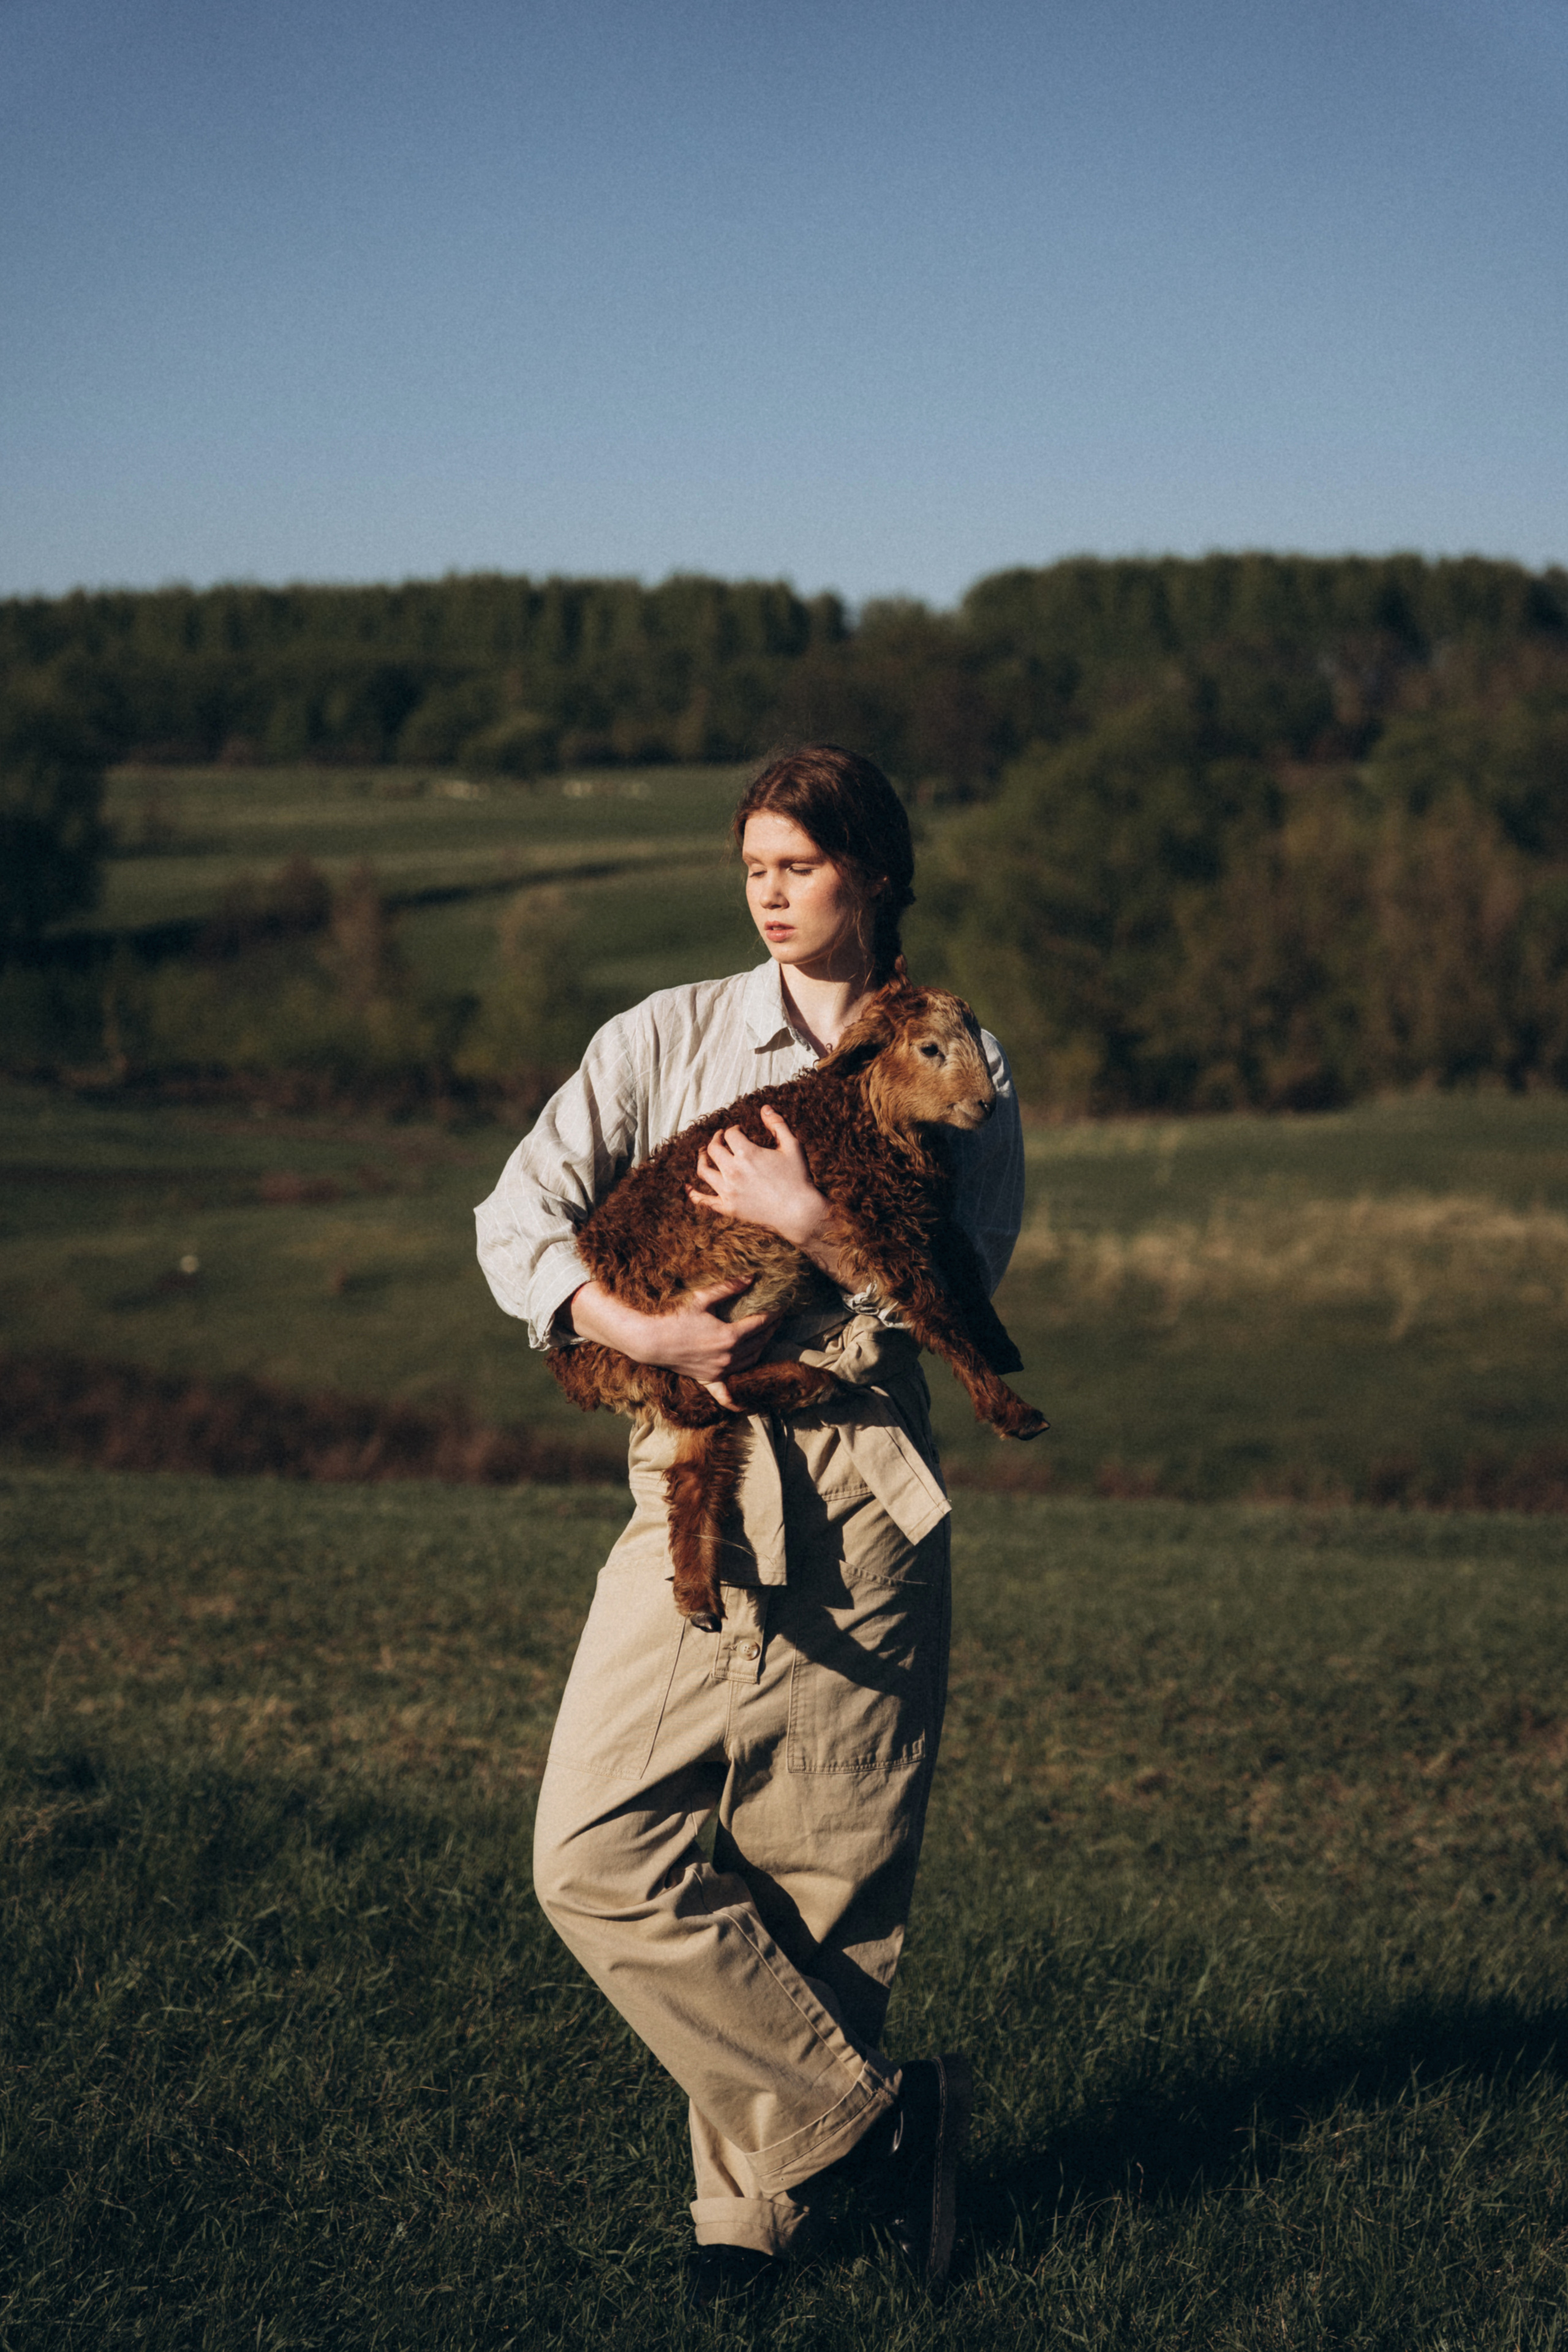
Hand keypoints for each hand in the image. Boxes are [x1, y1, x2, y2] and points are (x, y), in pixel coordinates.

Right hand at [566, 1277, 777, 1408]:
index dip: (773, 1314)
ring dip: (761, 1349)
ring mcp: (719, 1371)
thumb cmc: (675, 1317)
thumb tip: (750, 1278)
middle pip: (759, 1343)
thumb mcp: (702, 1299)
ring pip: (750, 1362)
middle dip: (771, 1329)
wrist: (651, 1340)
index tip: (782, 1305)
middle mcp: (728, 1358)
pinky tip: (744, 1405)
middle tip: (777, 1318)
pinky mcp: (708, 1379)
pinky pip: (724, 1393)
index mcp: (730, 1337)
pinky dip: (736, 1399)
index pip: (760, 1324)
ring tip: (766, 1336)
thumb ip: (728, 1288)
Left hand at [689, 1106, 834, 1253]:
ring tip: (704, 1154)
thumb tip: (764, 1108)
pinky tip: (687, 1187)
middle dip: (716, 1139)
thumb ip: (777, 1124)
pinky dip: (693, 1194)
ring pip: (703, 1171)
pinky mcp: (728, 1208)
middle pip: (713, 1148)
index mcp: (747, 1153)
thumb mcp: (792, 1146)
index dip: (734, 1129)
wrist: (800, 1213)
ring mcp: (728, 1191)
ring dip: (702, 1159)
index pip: (730, 1133)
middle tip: (720, 1138)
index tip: (740, 1130)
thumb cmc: (798, 1178)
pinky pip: (704, 1201)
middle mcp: (733, 1171)